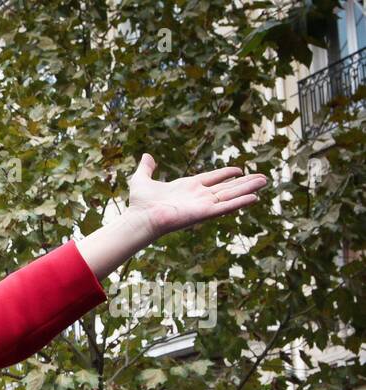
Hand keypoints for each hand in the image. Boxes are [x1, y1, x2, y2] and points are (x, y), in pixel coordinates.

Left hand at [126, 153, 267, 241]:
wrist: (139, 218)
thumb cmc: (139, 203)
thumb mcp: (142, 180)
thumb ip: (146, 168)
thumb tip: (146, 156)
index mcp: (188, 187)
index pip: (213, 178)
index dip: (226, 173)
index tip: (239, 169)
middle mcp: (198, 196)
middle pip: (227, 187)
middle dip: (244, 182)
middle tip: (263, 178)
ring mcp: (202, 205)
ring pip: (230, 195)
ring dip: (248, 189)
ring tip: (264, 182)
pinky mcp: (203, 213)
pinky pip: (225, 207)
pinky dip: (239, 203)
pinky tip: (254, 198)